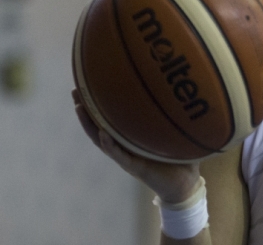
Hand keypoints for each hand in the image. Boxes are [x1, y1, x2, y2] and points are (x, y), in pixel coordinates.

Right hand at [72, 88, 200, 203]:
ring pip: (102, 139)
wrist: (185, 182)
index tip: (89, 81)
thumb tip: (184, 86)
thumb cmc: (181, 155)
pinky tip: (103, 133)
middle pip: (100, 124)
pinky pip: (119, 155)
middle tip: (75, 91)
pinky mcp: (135, 167)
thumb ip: (176, 112)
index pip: (112, 117)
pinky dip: (110, 145)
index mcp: (133, 136)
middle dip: (86, 109)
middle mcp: (125, 145)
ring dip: (89, 125)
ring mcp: (127, 156)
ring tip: (79, 108)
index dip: (100, 102)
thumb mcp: (176, 130)